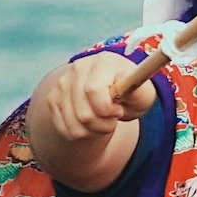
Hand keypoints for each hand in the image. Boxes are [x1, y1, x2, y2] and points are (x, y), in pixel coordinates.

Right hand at [32, 49, 157, 149]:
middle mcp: (78, 68)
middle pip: (83, 113)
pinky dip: (81, 134)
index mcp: (102, 62)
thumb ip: (137, 89)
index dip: (107, 110)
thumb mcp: (143, 94)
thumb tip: (122, 78)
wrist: (113, 94)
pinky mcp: (53, 99)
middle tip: (112, 119)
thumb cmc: (130, 94)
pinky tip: (90, 124)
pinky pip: (65, 130)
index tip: (118, 111)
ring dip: (93, 131)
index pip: (93, 91)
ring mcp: (62, 83)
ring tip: (102, 121)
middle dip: (103, 125)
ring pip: (74, 125)